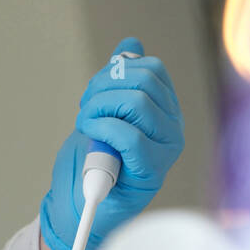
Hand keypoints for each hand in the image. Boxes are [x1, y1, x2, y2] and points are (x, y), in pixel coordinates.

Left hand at [39, 37, 183, 249]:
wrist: (76, 206)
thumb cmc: (91, 160)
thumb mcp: (104, 111)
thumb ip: (120, 79)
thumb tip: (131, 44)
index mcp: (165, 109)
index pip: (151, 69)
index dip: (114, 73)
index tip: (93, 95)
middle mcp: (173, 127)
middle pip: (145, 81)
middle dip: (103, 88)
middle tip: (85, 111)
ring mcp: (166, 150)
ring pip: (137, 103)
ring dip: (98, 109)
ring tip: (86, 125)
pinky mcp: (152, 172)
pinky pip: (129, 135)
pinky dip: (101, 129)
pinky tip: (90, 136)